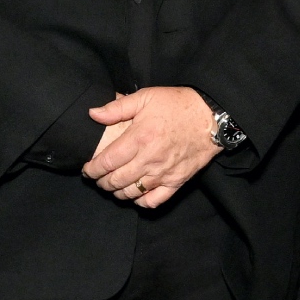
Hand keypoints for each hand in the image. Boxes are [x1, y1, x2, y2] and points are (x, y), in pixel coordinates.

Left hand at [82, 86, 220, 208]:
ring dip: (117, 192)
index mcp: (139, 138)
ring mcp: (163, 173)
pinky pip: (154, 200)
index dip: (92, 169)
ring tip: (114, 185)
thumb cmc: (178, 104)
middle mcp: (149, 159)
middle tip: (98, 178)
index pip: (107, 162)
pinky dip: (141, 202)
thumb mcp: (146, 97)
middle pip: (116, 181)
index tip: (87, 169)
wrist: (212, 116)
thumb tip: (93, 114)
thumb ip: (117, 107)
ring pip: (131, 193)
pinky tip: (136, 194)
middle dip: (101, 182)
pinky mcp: (177, 181)